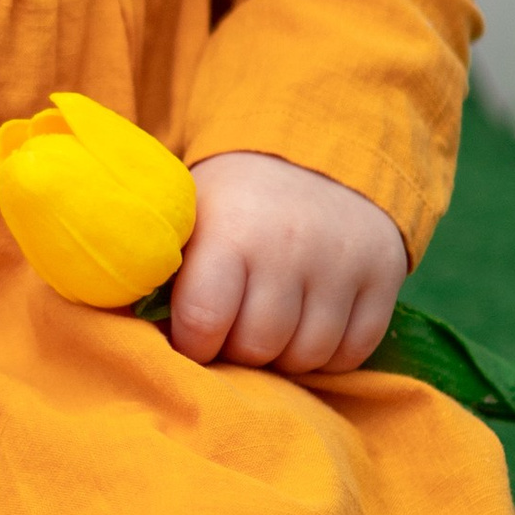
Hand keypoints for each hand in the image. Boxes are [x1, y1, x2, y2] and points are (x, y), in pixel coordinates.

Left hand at [169, 151, 406, 377]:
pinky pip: (353, 352)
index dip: (193, 343)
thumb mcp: (191, 217)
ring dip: (283, 355)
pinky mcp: (384, 277)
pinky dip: (328, 353)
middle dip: (238, 351)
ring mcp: (343, 265)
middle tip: (233, 331)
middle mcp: (291, 249)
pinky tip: (308, 325)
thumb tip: (131, 324)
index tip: (192, 336)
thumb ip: (165, 268)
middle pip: (258, 347)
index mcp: (231, 233)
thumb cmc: (235, 202)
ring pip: (307, 356)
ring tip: (269, 326)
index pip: (204, 323)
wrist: (315, 157)